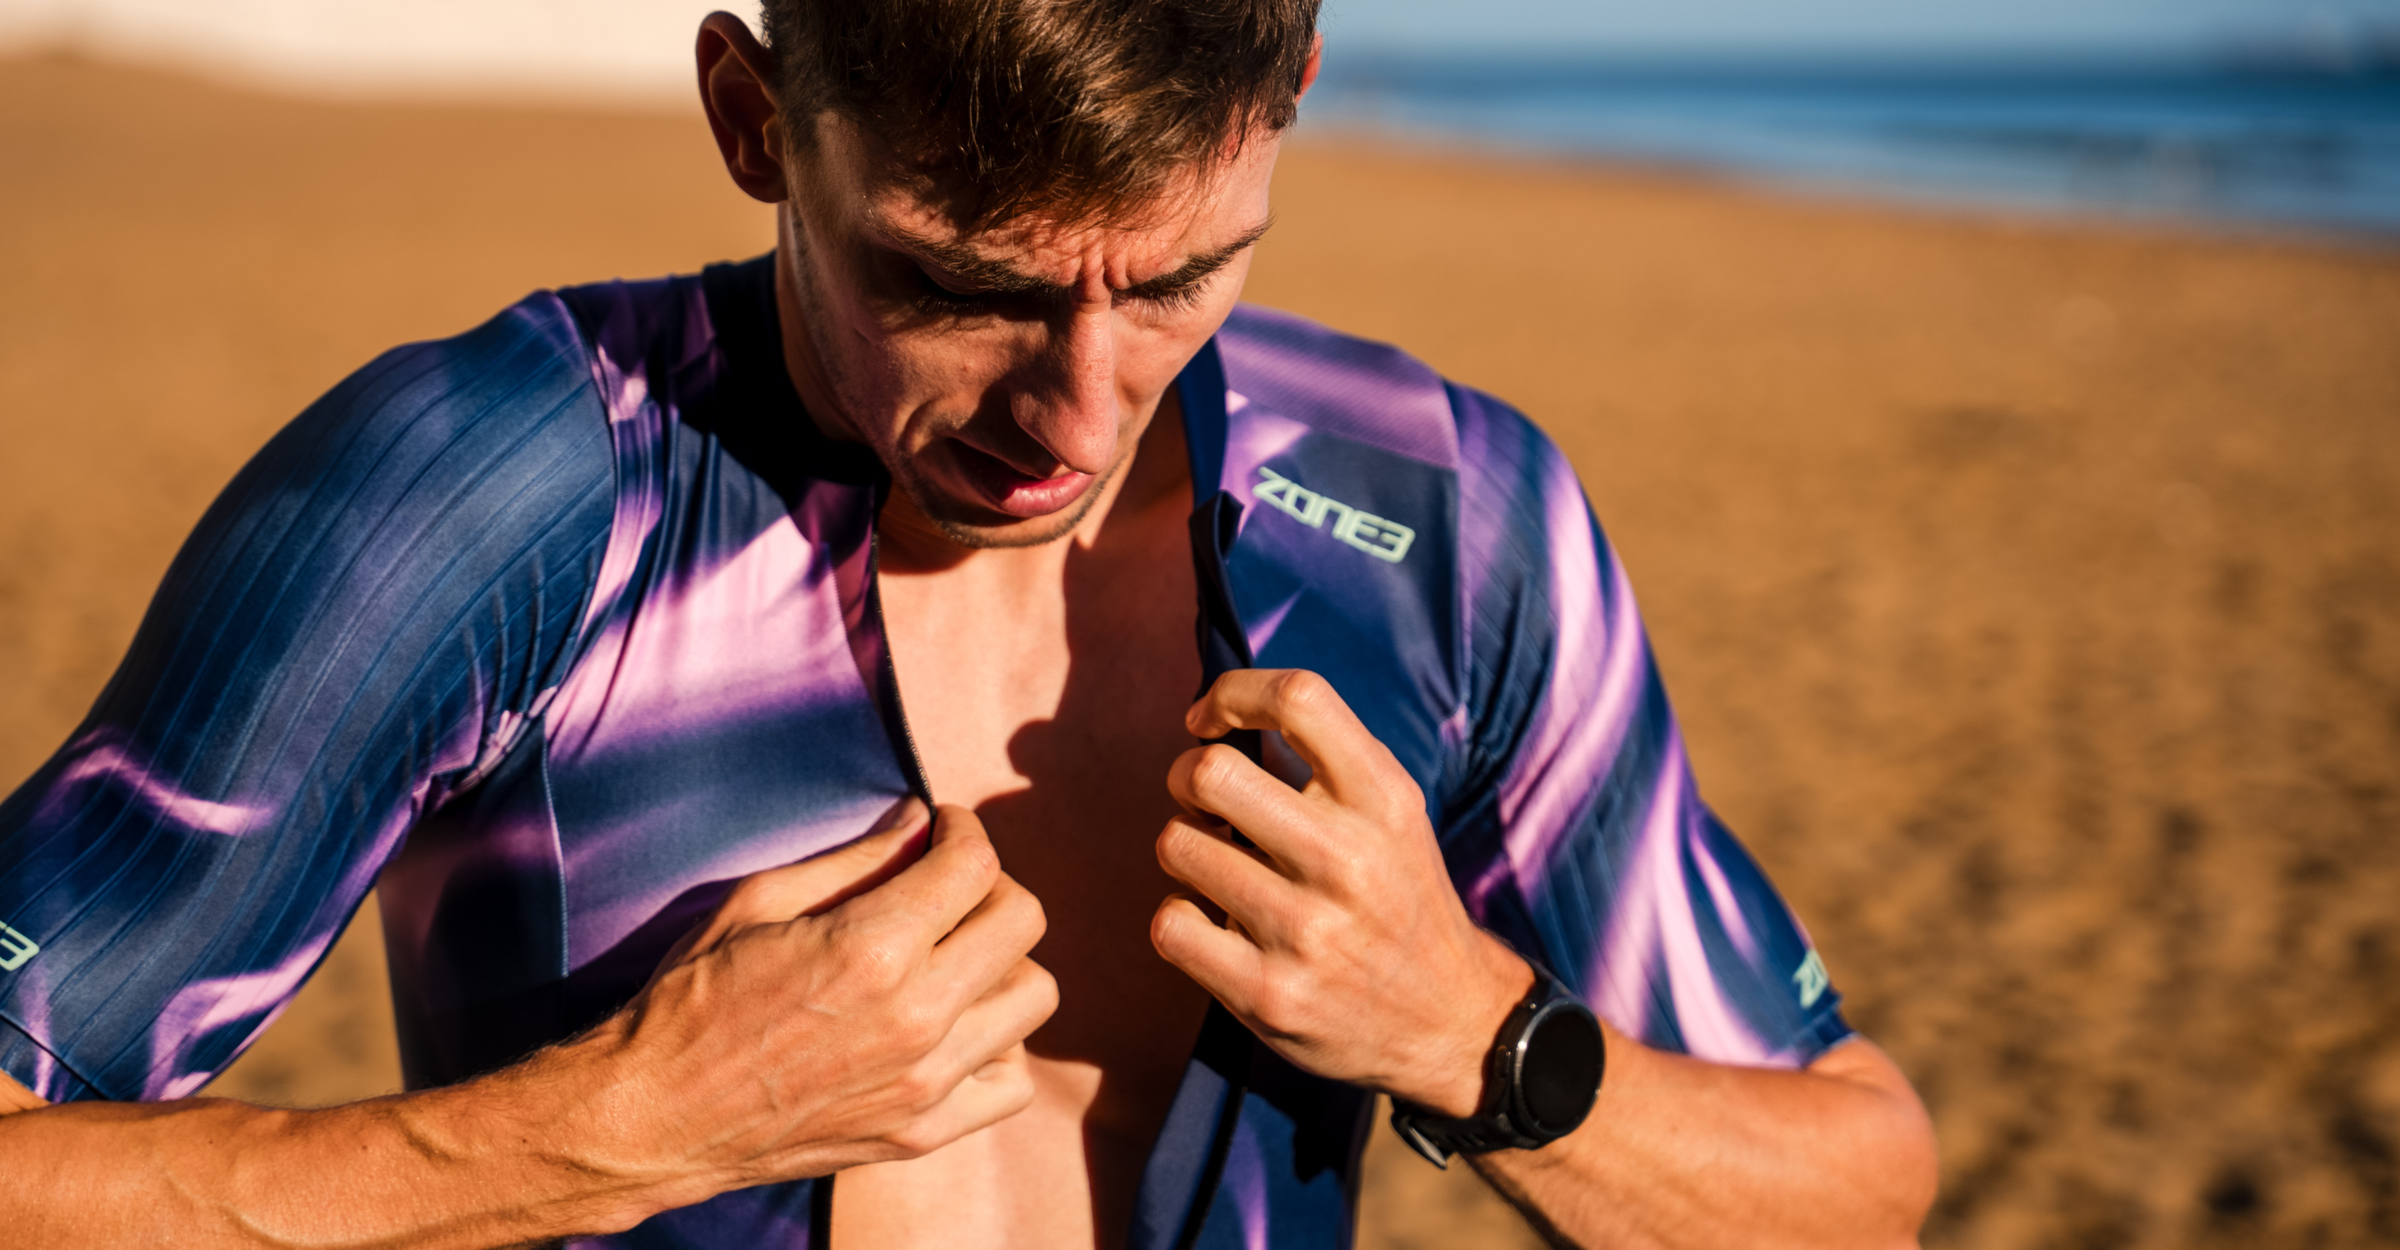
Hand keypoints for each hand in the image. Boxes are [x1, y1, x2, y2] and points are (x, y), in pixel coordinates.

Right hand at [583, 799, 1055, 1196]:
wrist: (656, 1114)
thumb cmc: (693, 999)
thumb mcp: (760, 901)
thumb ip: (856, 858)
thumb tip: (921, 820)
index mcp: (873, 948)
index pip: (976, 865)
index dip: (962, 831)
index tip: (942, 830)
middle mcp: (916, 1017)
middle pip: (1022, 921)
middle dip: (990, 885)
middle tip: (948, 886)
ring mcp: (926, 1082)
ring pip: (1034, 996)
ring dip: (1001, 963)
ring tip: (952, 958)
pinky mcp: (923, 1133)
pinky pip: (1014, 1080)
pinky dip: (999, 1046)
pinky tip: (953, 1027)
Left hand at [1151, 670, 1531, 1116]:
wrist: (1448, 1022)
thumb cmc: (1398, 897)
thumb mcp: (1392, 814)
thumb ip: (1325, 759)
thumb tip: (1218, 715)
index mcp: (1384, 800)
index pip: (1299, 697)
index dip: (1232, 692)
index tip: (1209, 720)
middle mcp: (1346, 858)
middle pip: (1210, 772)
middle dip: (1186, 778)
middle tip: (1203, 802)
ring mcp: (1304, 930)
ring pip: (1176, 845)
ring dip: (1184, 849)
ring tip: (1218, 867)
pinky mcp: (1266, 993)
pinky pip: (1170, 924)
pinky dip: (1180, 917)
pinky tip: (1213, 925)